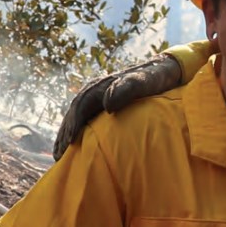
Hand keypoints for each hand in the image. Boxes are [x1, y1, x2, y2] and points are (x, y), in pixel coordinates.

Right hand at [53, 53, 183, 159]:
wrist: (165, 70)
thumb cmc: (156, 77)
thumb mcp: (145, 81)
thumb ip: (128, 88)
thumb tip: (107, 104)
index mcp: (103, 84)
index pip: (81, 105)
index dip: (73, 124)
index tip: (69, 144)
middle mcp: (97, 89)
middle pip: (74, 112)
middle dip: (65, 133)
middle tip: (59, 156)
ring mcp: (100, 96)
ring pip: (77, 115)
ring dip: (67, 133)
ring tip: (61, 155)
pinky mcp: (105, 103)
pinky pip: (85, 117)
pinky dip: (77, 131)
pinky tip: (76, 145)